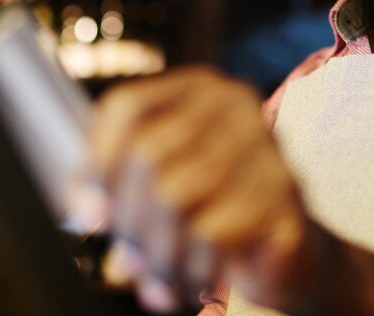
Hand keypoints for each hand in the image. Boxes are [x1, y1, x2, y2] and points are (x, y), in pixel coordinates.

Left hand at [84, 65, 310, 311]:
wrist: (289, 254)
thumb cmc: (213, 213)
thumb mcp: (155, 192)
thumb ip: (113, 188)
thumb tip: (85, 208)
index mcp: (197, 90)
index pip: (127, 107)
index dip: (97, 162)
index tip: (89, 214)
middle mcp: (234, 104)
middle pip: (147, 154)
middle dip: (128, 222)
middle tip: (128, 264)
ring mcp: (265, 143)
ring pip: (174, 195)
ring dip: (157, 254)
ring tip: (159, 282)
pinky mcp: (285, 190)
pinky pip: (212, 229)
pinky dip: (194, 265)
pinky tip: (197, 282)